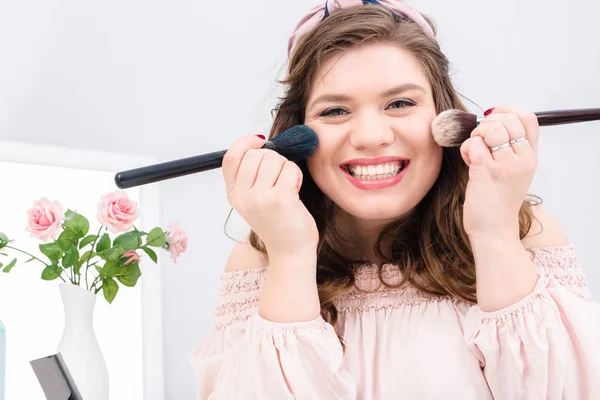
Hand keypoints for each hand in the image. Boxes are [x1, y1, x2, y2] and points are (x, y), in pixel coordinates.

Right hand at [222, 134, 318, 255]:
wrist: (290, 251)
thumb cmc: (278, 222)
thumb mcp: (254, 200)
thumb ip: (251, 175)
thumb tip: (260, 142)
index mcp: (233, 195)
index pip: (231, 158)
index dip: (245, 143)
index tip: (260, 142)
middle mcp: (242, 197)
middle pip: (255, 155)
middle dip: (274, 158)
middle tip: (280, 176)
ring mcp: (260, 199)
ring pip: (274, 159)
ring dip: (286, 167)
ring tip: (288, 185)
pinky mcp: (280, 199)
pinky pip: (290, 169)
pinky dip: (297, 175)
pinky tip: (295, 190)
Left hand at [460, 106, 538, 239]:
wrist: (494, 229)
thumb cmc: (498, 200)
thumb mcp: (514, 172)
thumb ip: (510, 148)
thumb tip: (490, 121)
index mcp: (531, 156)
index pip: (528, 119)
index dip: (507, 111)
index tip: (492, 117)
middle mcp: (522, 159)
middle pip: (508, 120)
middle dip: (487, 123)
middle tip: (480, 139)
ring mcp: (505, 165)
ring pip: (489, 129)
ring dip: (476, 135)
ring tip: (475, 151)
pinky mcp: (485, 172)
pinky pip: (474, 144)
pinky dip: (467, 149)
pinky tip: (468, 161)